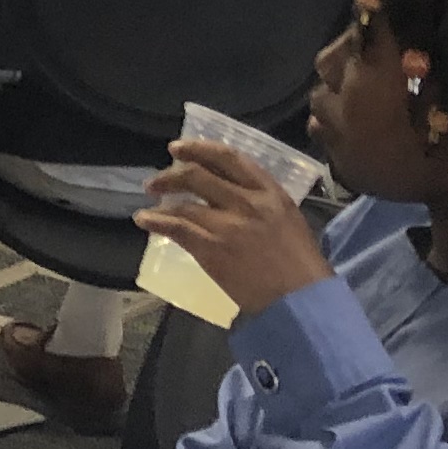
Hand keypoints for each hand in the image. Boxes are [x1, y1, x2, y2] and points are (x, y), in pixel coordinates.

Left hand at [136, 137, 331, 314]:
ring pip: (184, 203)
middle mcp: (246, 202)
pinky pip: (177, 229)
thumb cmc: (302, 263)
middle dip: (172, 173)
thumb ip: (260, 199)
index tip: (179, 148)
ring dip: (160, 200)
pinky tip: (145, 221)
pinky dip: (157, 222)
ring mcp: (227, 226)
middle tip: (157, 180)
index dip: (199, 149)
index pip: (229, 158)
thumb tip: (229, 189)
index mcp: (269, 192)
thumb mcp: (287, 217)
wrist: (301, 300)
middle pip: (199, 176)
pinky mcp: (212, 250)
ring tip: (148, 202)